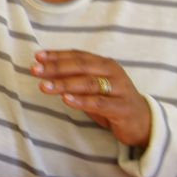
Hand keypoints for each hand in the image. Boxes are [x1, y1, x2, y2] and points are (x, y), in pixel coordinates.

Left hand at [32, 50, 150, 147]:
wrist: (141, 121)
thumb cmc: (111, 101)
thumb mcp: (92, 87)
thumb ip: (73, 78)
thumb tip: (44, 71)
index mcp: (104, 64)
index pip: (78, 56)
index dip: (57, 55)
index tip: (37, 57)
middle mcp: (113, 73)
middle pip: (81, 67)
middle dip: (56, 68)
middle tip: (34, 70)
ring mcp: (119, 89)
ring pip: (89, 83)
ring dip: (64, 84)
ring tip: (44, 86)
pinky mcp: (122, 108)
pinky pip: (99, 103)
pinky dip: (81, 101)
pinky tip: (65, 100)